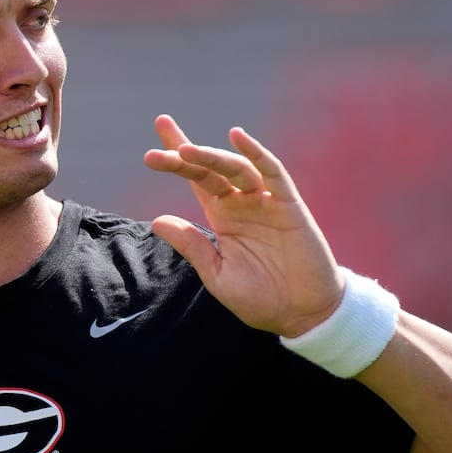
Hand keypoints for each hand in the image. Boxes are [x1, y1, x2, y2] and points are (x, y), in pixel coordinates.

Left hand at [142, 114, 340, 336]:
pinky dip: (257, 154)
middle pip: (209, 170)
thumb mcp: (217, 274)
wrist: (302, 314)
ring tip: (185, 151)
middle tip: (154, 156)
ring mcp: (265, 202)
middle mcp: (241, 203)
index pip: (195, 180)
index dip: (176, 161)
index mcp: (221, 216)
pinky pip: (273, 173)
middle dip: (183, 157)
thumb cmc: (260, 297)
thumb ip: (192, 246)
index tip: (149, 153)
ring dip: (211, 157)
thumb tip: (156, 221)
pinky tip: (237, 137)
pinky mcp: (290, 206)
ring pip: (236, 168)